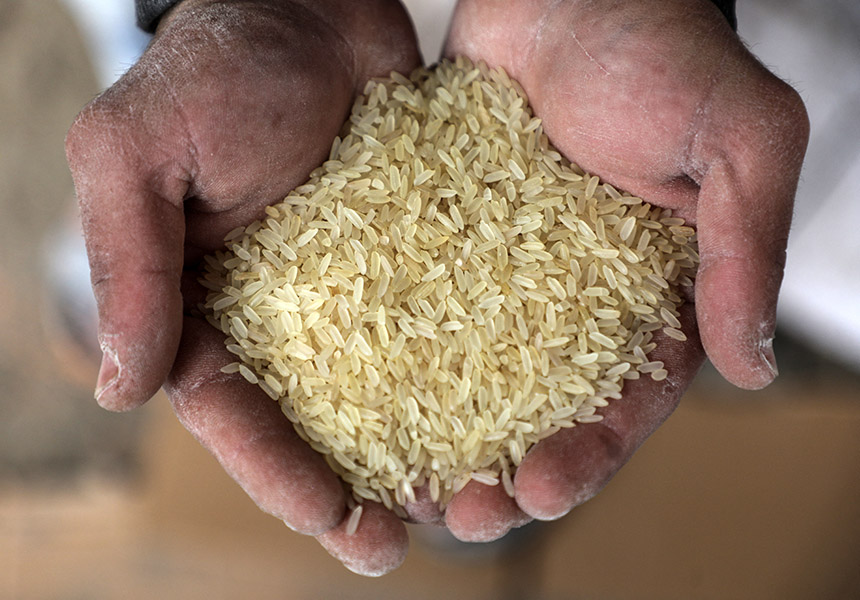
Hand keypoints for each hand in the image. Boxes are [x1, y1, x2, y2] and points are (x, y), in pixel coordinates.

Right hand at [65, 0, 420, 575]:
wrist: (310, 4)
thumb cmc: (215, 67)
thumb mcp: (140, 155)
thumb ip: (131, 268)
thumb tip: (123, 393)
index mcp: (198, 301)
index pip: (230, 407)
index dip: (275, 471)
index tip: (331, 520)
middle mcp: (272, 310)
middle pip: (303, 419)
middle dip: (343, 488)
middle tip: (391, 545)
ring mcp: (342, 290)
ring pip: (372, 391)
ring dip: (406, 451)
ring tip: (457, 503)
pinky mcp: (403, 259)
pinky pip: (428, 328)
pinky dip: (456, 376)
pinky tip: (493, 417)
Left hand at [439, 0, 808, 538]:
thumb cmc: (662, 51)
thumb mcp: (740, 142)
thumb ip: (747, 252)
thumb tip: (754, 365)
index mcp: (656, 295)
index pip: (629, 400)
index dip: (591, 454)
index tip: (543, 489)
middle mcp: (578, 301)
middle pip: (545, 411)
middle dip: (508, 471)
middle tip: (461, 513)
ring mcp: (508, 278)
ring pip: (477, 380)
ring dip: (444, 439)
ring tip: (405, 485)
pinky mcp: (450, 244)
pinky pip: (423, 311)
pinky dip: (397, 362)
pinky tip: (362, 401)